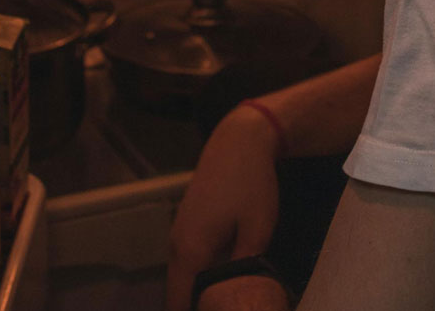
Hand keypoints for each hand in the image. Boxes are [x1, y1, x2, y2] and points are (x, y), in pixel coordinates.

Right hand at [166, 106, 280, 310]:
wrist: (239, 140)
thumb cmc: (250, 184)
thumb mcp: (257, 230)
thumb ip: (244, 269)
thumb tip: (239, 294)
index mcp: (191, 251)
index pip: (181, 303)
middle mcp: (177, 244)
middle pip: (178, 291)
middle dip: (196, 306)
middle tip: (225, 306)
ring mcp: (179, 230)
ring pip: (182, 275)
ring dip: (197, 289)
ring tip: (224, 299)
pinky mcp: (187, 221)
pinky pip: (187, 258)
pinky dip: (198, 273)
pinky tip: (221, 276)